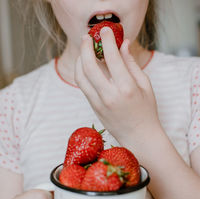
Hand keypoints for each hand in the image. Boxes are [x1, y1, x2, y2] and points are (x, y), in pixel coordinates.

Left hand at [75, 27, 158, 144]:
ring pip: (81, 77)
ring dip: (79, 59)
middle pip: (89, 66)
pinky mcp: (94, 108)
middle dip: (86, 47)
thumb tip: (123, 44)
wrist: (139, 137)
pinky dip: (81, 72)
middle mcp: (110, 95)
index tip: (105, 31)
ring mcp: (99, 103)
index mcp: (127, 88)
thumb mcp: (145, 86)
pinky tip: (86, 65)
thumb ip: (132, 64)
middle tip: (87, 37)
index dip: (106, 40)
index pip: (111, 58)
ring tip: (84, 50)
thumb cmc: (146, 111)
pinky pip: (83, 86)